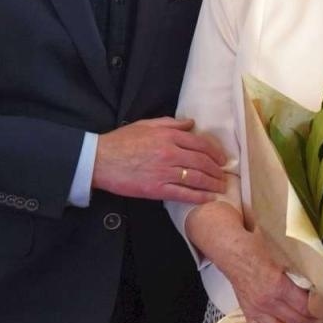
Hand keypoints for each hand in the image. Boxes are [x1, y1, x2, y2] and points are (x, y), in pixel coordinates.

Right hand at [92, 116, 227, 203]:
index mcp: (168, 136)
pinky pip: (183, 194)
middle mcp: (170, 153)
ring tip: (221, 188)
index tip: (222, 159)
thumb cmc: (121, 141)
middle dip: (217, 170)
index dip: (215, 153)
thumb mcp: (146, 125)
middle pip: (202, 162)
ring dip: (212, 184)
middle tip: (224, 176)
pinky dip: (199, 197)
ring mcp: (164, 172)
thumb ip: (171, 123)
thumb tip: (191, 123)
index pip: (200, 144)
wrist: (99, 160)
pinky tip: (209, 199)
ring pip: (197, 178)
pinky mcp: (156, 189)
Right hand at [186, 203, 319, 322]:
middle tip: (321, 318)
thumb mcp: (283, 254)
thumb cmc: (260, 249)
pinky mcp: (248, 314)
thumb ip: (300, 266)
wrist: (234, 253)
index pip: (305, 307)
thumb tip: (322, 272)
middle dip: (312, 322)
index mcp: (279, 286)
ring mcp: (257, 310)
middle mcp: (268, 302)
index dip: (319, 310)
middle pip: (296, 321)